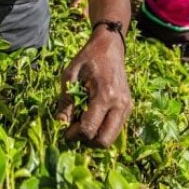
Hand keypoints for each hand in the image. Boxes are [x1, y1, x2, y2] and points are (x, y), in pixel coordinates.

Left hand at [55, 27, 131, 147]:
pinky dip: (103, 130)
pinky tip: (92, 118)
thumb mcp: (70, 75)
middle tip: (75, 131)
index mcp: (105, 95)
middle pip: (104, 141)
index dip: (74, 135)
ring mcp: (127, 107)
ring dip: (95, 137)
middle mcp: (120, 104)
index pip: (89, 129)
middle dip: (87, 141)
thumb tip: (60, 124)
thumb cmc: (88, 58)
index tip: (64, 131)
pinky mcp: (128, 107)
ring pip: (111, 138)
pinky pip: (115, 129)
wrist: (110, 47)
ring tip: (83, 124)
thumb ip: (66, 102)